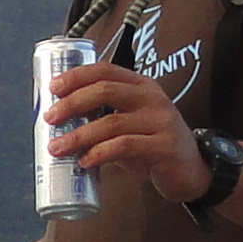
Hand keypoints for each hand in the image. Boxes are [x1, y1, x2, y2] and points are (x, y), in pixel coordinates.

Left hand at [44, 55, 206, 200]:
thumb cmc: (152, 145)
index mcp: (141, 86)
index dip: (77, 76)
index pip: (106, 70)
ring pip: (111, 122)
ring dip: (79, 135)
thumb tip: (59, 123)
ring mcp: (161, 121)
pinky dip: (100, 154)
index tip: (53, 88)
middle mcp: (152, 98)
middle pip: (106, 91)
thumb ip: (102, 118)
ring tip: (58, 147)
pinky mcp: (164, 146)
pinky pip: (125, 146)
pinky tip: (84, 162)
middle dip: (72, 103)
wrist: (191, 171)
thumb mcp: (129, 124)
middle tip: (50, 118)